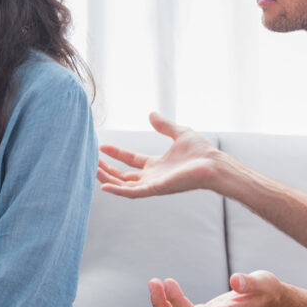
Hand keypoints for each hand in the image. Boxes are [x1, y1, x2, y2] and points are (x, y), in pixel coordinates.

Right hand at [97, 112, 220, 197]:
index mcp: (157, 165)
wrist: (213, 164)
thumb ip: (164, 125)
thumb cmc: (202, 152)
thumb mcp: (179, 133)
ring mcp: (153, 184)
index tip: (102, 145)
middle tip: (92, 160)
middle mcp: (153, 177)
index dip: (116, 153)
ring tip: (93, 170)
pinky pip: (133, 193)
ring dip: (108, 179)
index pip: (131, 160)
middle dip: (107, 169)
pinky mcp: (156, 189)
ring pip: (124, 185)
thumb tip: (151, 114)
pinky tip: (104, 186)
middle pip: (124, 176)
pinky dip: (118, 190)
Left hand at [148, 271, 285, 306]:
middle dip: (162, 306)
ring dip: (161, 305)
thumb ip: (250, 283)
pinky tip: (163, 288)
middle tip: (153, 282)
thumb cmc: (266, 290)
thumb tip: (236, 280)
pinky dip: (168, 304)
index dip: (176, 302)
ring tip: (154, 283)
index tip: (168, 281)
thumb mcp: (263, 282)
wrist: (271, 301)